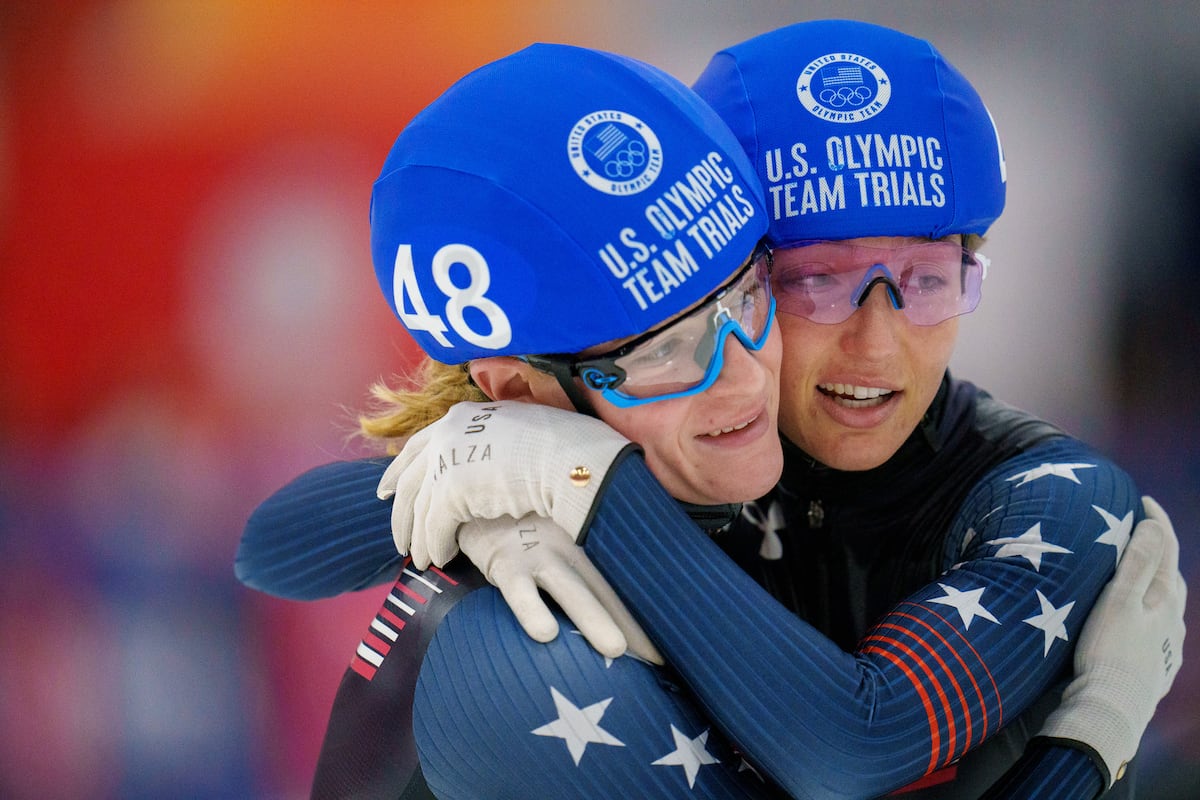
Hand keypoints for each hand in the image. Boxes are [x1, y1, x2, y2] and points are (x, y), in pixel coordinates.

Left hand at [376, 400, 633, 568]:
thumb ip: (491, 444)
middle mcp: (446, 434)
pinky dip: (435, 546)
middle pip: (410, 480)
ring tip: (421, 561)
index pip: (417, 446)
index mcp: (461, 417)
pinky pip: (435, 527)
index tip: (386, 492)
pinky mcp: (452, 491)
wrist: (570, 458)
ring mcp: (447, 460)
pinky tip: (441, 559)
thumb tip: (488, 462)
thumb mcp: (517, 433)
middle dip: (401, 513)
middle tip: (398, 538)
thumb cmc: (559, 447)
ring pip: (419, 508)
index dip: (398, 471)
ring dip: (419, 538)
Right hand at [460, 513, 662, 663]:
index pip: (624, 576)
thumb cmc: (527, 519)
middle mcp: (571, 545)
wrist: (476, 491)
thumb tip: (624, 590)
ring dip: (594, 618)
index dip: (649, 606)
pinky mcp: (505, 560)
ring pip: (571, 589)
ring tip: (615, 649)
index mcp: (588, 540)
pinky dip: (532, 609)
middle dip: (633, 621)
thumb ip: (587, 552)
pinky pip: (519, 589)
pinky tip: (546, 634)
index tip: (675, 639)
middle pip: (608, 587)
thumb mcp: (561, 527)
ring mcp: (539, 552)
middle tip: (658, 656)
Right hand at [1038, 495, 1186, 785]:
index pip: (1166, 549)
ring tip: (1134, 576)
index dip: (1157, 522)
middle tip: (1138, 534)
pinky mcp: (1159, 666)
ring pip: (1167, 605)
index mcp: (1165, 599)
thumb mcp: (1118, 602)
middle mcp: (1174, 620)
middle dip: (1158, 551)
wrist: (1112, 709)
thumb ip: (1137, 563)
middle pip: (1170, 575)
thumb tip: (1153, 525)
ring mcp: (1169, 645)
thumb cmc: (1109, 652)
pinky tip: (1139, 623)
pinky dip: (1150, 615)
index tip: (1143, 500)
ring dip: (1154, 584)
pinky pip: (1160, 631)